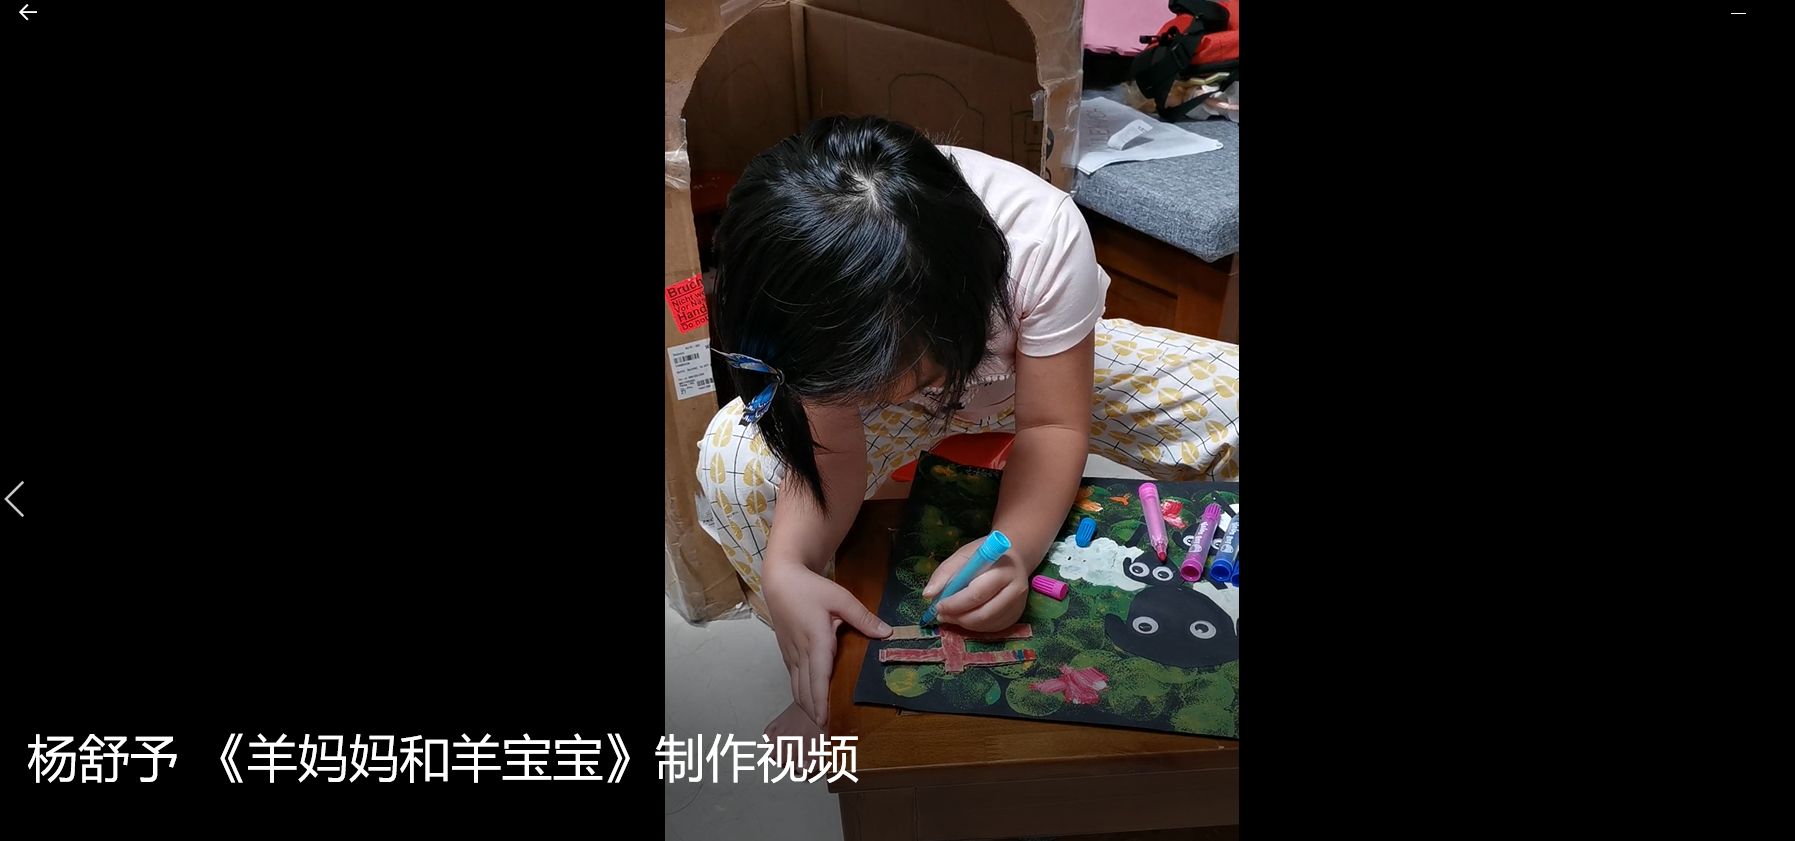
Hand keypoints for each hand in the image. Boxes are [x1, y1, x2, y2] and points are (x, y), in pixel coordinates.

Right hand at [762, 562, 891, 728]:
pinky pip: (794, 679)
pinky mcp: (787, 652)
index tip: (824, 722)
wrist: (781, 581)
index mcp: (816, 641)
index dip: (820, 702)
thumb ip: (863, 617)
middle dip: (814, 713)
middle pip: (805, 690)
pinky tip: (810, 703)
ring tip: (820, 724)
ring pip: (797, 688)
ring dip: (807, 707)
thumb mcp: (840, 597)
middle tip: (828, 733)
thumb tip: (886, 633)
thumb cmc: (811, 588)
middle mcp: (801, 652)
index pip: (817, 678)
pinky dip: (801, 694)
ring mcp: (791, 654)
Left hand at [921, 535, 1029, 631]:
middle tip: (942, 615)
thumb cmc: (985, 556)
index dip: (955, 603)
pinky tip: (965, 618)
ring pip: (988, 624)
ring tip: (950, 616)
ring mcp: (1019, 604)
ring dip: (964, 624)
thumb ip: (945, 573)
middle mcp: (1016, 588)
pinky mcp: (1017, 615)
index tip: (938, 605)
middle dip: (958, 617)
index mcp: (1002, 569)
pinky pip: (993, 628)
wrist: (1013, 558)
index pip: (977, 593)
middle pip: (984, 613)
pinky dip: (975, 627)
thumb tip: (928, 594)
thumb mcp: (963, 555)